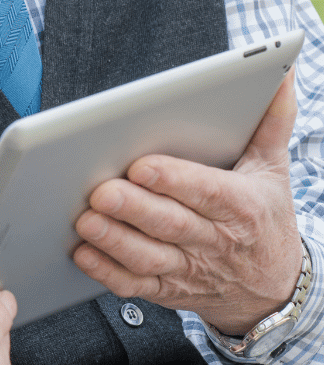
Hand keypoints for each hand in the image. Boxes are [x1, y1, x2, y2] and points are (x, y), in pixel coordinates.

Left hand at [73, 71, 303, 333]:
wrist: (274, 290)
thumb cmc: (265, 216)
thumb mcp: (273, 168)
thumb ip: (272, 119)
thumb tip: (281, 73)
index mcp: (241, 206)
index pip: (206, 192)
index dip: (174, 180)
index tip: (141, 165)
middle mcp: (214, 241)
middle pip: (170, 225)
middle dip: (134, 208)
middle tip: (99, 190)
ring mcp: (189, 269)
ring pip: (149, 258)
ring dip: (114, 241)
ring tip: (83, 220)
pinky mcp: (168, 291)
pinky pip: (135, 286)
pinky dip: (108, 273)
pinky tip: (83, 253)